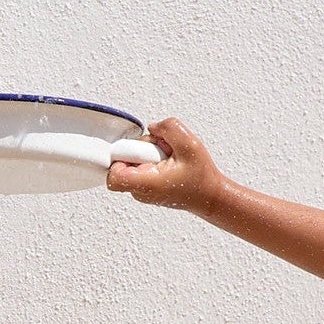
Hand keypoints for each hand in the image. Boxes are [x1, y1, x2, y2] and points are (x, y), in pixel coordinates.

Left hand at [107, 117, 225, 212]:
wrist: (210, 197)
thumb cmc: (201, 179)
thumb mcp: (190, 144)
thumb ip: (168, 127)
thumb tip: (152, 127)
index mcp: (148, 183)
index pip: (113, 174)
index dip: (119, 156)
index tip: (136, 150)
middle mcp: (141, 191)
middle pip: (121, 160)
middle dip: (140, 149)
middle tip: (162, 152)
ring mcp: (141, 191)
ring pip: (129, 161)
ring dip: (147, 153)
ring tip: (168, 159)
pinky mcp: (144, 187)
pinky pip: (137, 166)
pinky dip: (151, 159)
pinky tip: (167, 164)